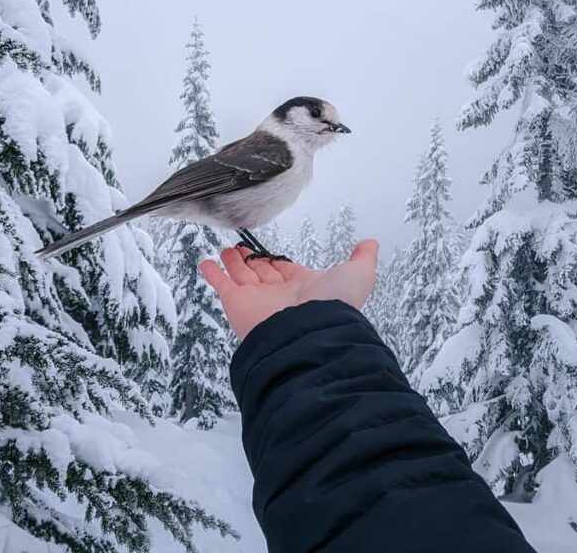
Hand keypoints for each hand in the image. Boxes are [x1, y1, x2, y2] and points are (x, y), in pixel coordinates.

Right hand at [200, 240, 378, 340]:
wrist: (310, 333)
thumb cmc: (334, 306)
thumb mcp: (357, 275)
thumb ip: (362, 259)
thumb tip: (370, 243)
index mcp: (304, 288)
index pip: (285, 270)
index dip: (276, 261)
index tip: (266, 252)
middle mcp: (279, 295)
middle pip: (261, 273)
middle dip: (251, 261)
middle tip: (239, 249)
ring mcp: (257, 300)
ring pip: (241, 276)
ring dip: (232, 263)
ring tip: (225, 251)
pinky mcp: (237, 304)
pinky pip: (221, 285)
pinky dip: (212, 273)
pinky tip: (206, 262)